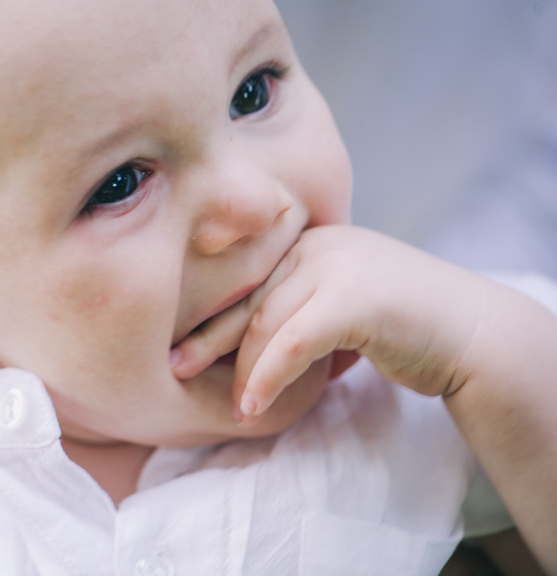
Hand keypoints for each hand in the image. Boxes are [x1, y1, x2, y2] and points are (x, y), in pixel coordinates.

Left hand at [172, 225, 490, 422]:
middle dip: (210, 339)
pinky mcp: (352, 297)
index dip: (213, 315)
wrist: (474, 335)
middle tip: (176, 368)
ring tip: (232, 408)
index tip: (182, 345)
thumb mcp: (342, 308)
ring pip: (266, 323)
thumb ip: (300, 311)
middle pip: (250, 299)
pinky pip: (292, 343)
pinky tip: (252, 407)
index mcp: (310, 241)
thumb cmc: (405, 327)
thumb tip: (251, 346)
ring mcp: (336, 264)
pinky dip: (267, 378)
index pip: (251, 281)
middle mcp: (318, 244)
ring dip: (243, 372)